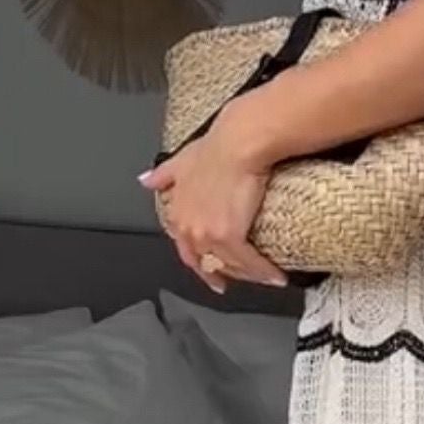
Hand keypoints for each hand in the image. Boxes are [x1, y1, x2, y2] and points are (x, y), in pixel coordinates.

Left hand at [139, 116, 286, 295]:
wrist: (238, 143)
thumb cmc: (216, 146)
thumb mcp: (182, 161)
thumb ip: (165, 174)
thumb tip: (146, 181)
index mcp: (178, 214)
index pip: (186, 250)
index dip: (199, 263)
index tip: (209, 271)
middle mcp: (190, 229)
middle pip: (206, 263)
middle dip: (222, 274)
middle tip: (236, 281)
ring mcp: (208, 235)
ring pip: (229, 266)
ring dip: (248, 275)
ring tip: (265, 278)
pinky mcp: (231, 237)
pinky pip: (249, 263)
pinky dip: (264, 272)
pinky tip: (276, 277)